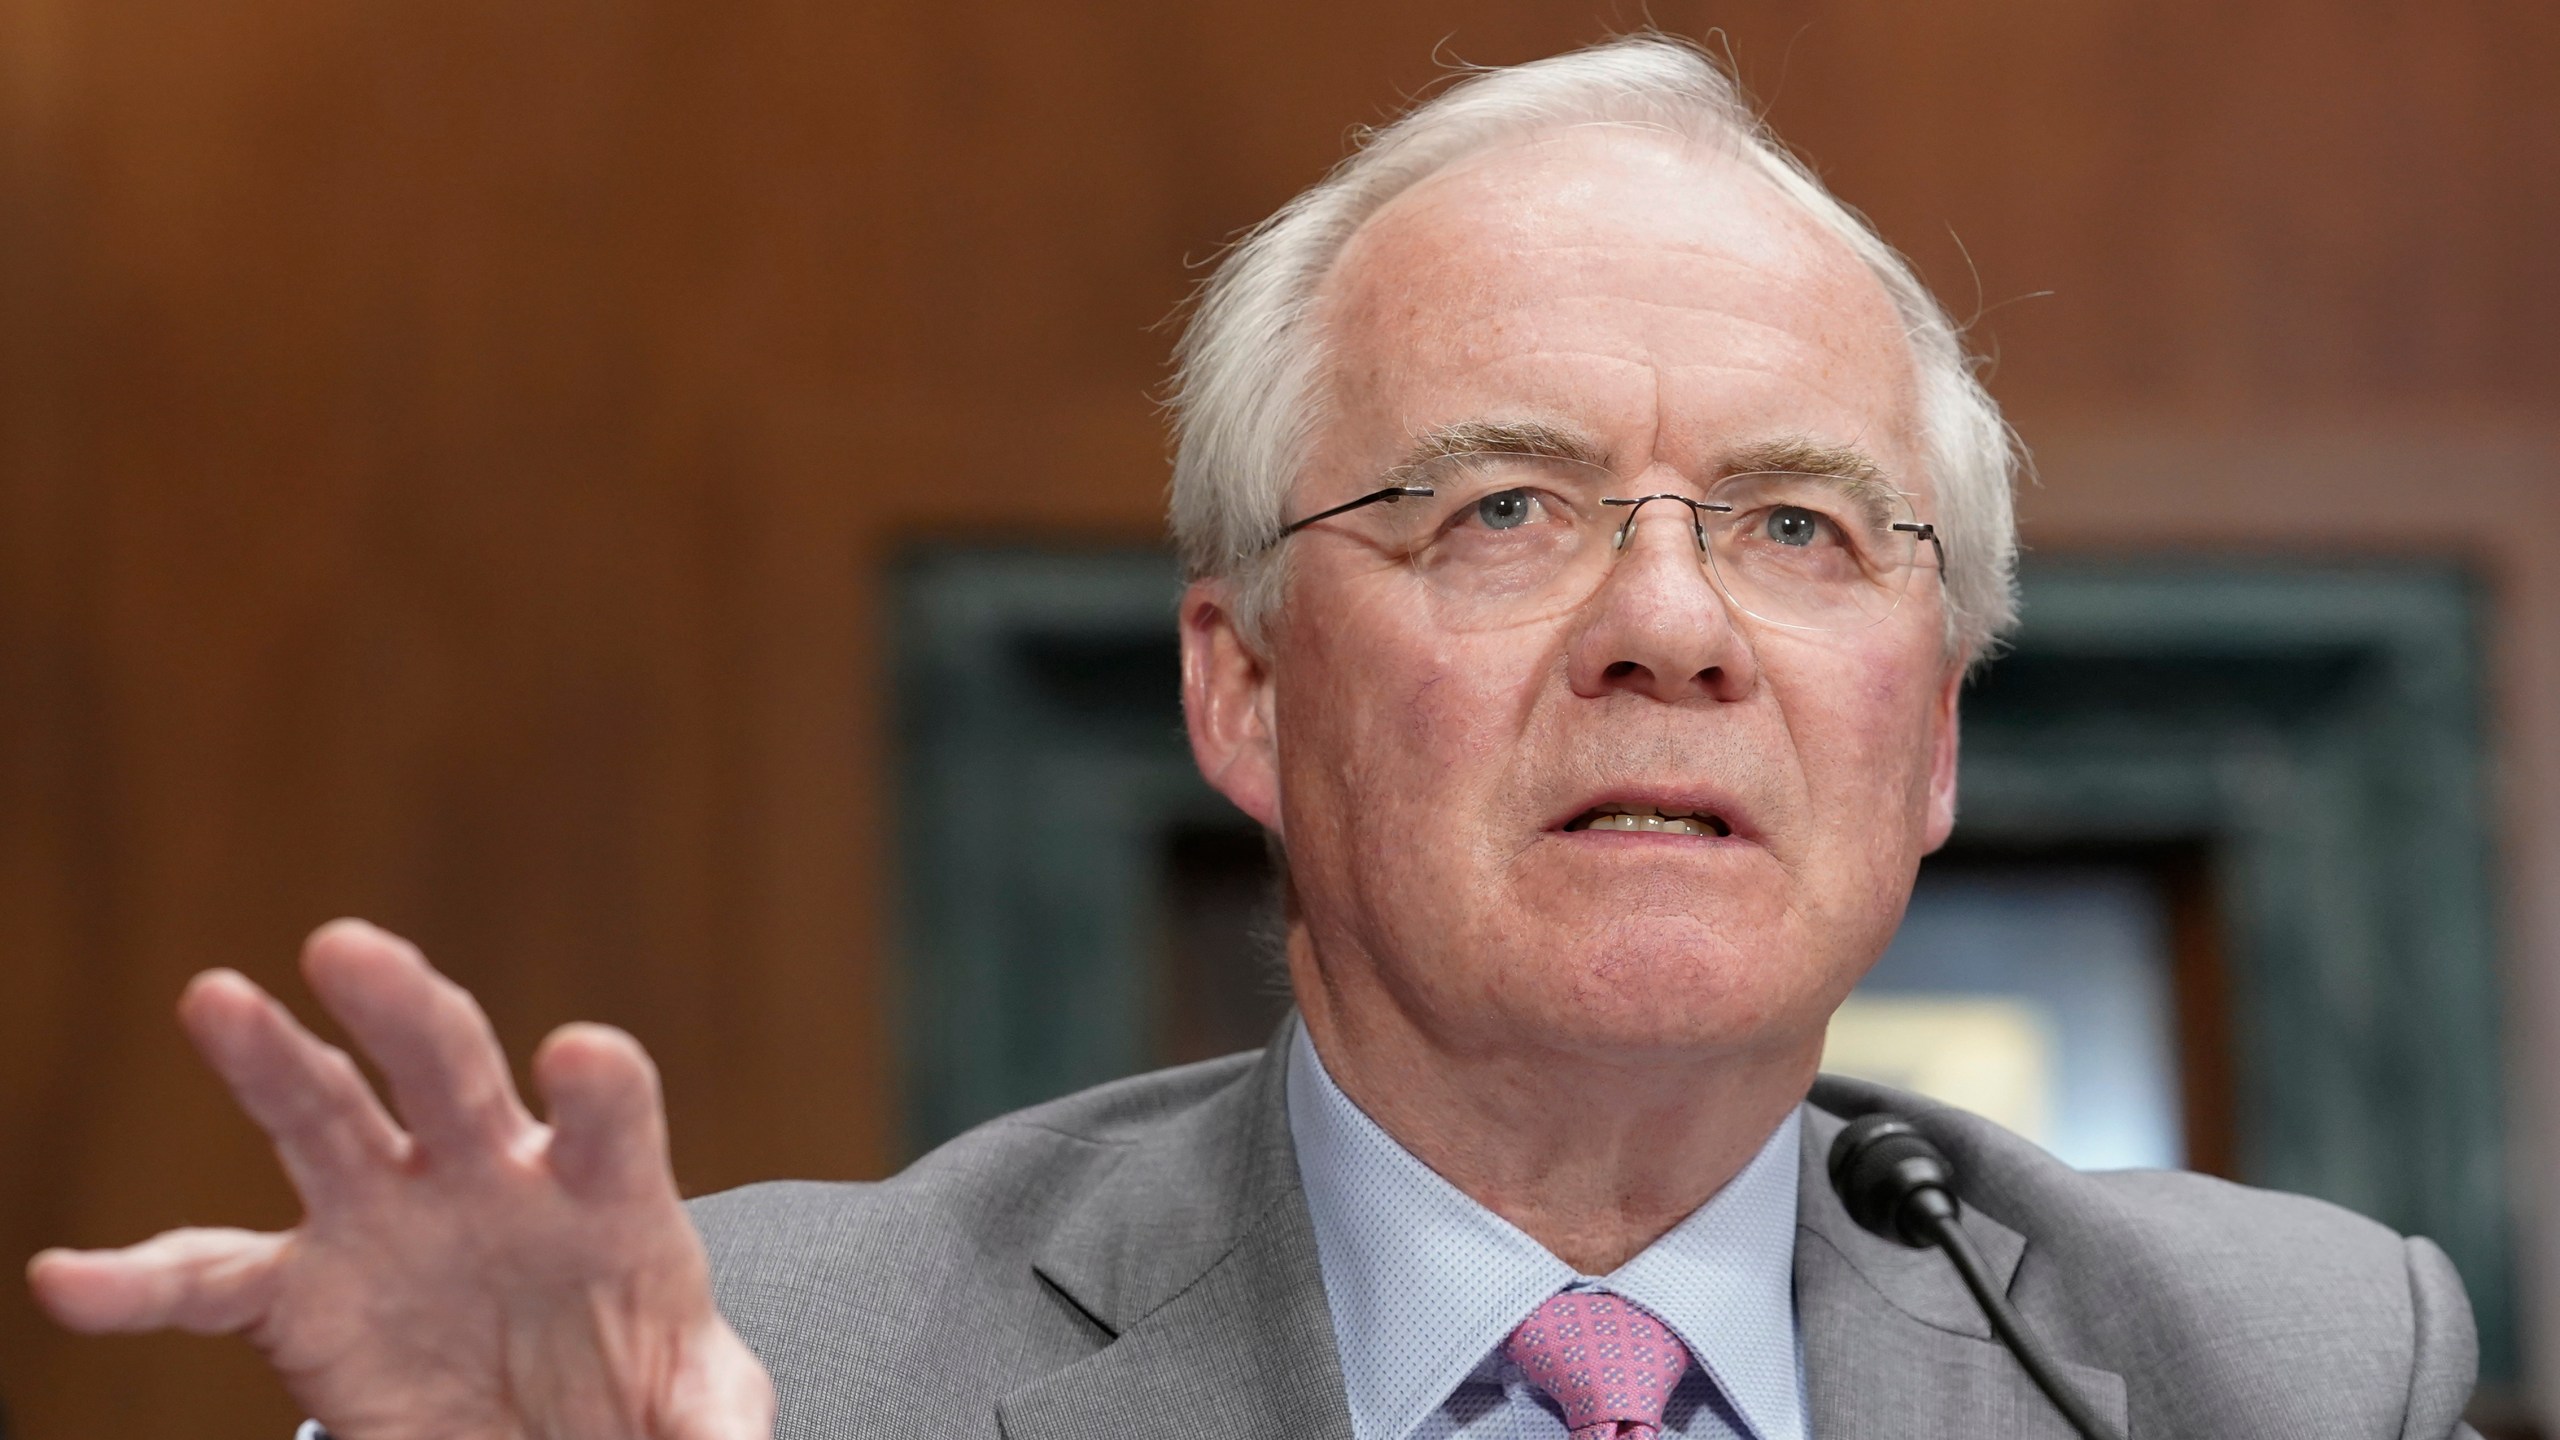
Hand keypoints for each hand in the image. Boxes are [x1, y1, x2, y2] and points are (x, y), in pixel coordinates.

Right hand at [26, 919, 775, 1439]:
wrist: (559, 1429)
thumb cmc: (643, 1388)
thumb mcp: (703, 1411)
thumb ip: (715, 1429)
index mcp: (604, 1189)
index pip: (608, 1114)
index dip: (597, 1085)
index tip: (580, 1056)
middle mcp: (488, 1174)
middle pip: (450, 1069)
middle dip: (405, 1010)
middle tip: (353, 950)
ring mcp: (391, 1216)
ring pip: (324, 1119)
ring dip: (271, 1060)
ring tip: (217, 998)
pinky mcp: (307, 1290)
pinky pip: (212, 1280)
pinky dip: (139, 1284)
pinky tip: (72, 1279)